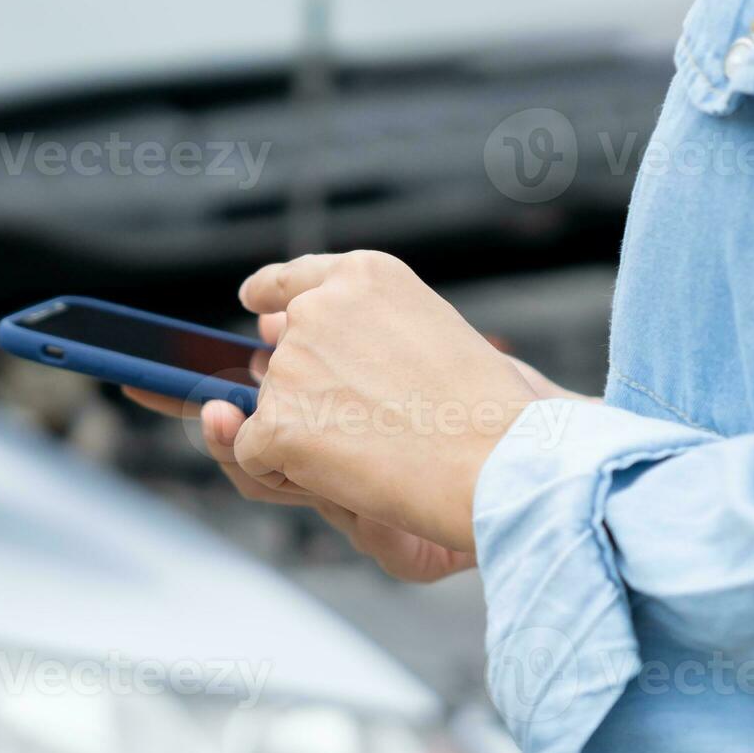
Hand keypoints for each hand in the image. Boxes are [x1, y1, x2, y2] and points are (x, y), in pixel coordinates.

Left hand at [229, 251, 538, 553]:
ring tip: (375, 451)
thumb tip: (266, 329)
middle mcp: (317, 309)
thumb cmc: (481, 406)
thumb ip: (357, 327)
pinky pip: (255, 455)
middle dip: (311, 400)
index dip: (272, 293)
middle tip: (377, 429)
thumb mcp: (427, 330)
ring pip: (270, 412)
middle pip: (282, 363)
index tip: (256, 302)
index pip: (295, 279)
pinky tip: (345, 476)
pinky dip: (286, 475)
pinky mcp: (278, 423)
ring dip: (305, 439)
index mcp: (362, 276)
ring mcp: (292, 365)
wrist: (499, 460)